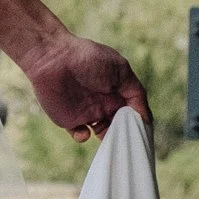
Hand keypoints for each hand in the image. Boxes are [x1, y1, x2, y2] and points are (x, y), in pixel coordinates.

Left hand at [21, 31, 148, 144]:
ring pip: (102, 134)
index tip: (144, 135)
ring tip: (107, 138)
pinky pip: (80, 135)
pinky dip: (83, 137)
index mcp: (117, 93)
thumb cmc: (88, 58)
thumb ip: (135, 93)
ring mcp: (86, 113)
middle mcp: (104, 105)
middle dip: (124, 136)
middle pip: (119, 127)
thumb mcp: (120, 69)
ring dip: (107, 139)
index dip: (138, 124)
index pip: (132, 114)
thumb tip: (146, 118)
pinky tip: (85, 131)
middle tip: (126, 141)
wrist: (52, 57)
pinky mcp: (68, 119)